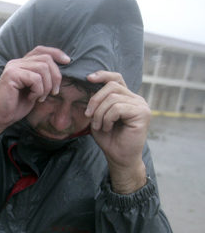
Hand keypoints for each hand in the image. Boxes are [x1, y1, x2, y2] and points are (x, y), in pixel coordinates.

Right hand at [0, 46, 69, 134]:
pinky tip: (31, 98)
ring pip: (43, 68)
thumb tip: (62, 69)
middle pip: (46, 59)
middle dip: (56, 76)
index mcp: (21, 64)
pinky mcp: (11, 75)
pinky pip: (35, 79)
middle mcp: (16, 62)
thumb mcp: (34, 89)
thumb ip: (43, 78)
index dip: (56, 53)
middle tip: (54, 92)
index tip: (67, 61)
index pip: (41, 50)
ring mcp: (13, 67)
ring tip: (41, 97)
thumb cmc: (16, 106)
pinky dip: (38, 91)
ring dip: (47, 86)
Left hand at [85, 71, 149, 193]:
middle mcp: (136, 99)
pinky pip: (117, 108)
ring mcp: (141, 105)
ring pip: (112, 98)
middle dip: (95, 100)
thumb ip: (98, 102)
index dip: (103, 75)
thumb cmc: (109, 138)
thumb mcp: (98, 116)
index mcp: (126, 97)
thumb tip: (91, 86)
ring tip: (99, 126)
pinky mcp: (143, 113)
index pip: (116, 78)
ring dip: (99, 113)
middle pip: (111, 86)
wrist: (119, 157)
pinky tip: (108, 128)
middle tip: (88, 115)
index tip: (88, 78)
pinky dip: (107, 118)